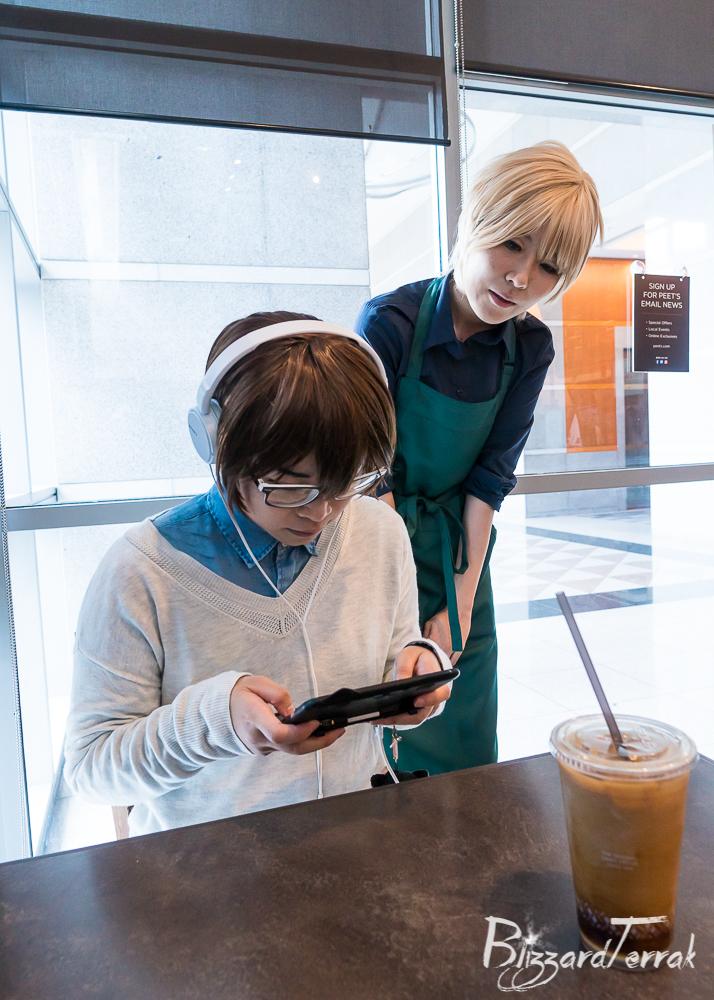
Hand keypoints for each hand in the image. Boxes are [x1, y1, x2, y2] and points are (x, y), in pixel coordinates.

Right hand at [229, 675, 344, 755]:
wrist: (217, 712)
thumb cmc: (237, 695)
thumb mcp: (255, 683)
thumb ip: (276, 694)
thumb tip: (292, 711)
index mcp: (253, 718)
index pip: (280, 733)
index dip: (301, 730)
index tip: (316, 720)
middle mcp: (258, 737)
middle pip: (292, 747)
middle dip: (319, 741)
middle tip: (338, 729)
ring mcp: (261, 746)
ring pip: (292, 751)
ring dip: (315, 743)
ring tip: (334, 730)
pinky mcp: (265, 749)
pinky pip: (287, 748)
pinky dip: (304, 742)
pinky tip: (317, 732)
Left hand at [377, 644, 450, 726]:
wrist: (422, 660)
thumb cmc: (417, 657)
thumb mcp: (408, 656)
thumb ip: (404, 668)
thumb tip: (399, 684)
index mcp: (436, 680)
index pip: (440, 694)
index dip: (429, 700)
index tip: (415, 702)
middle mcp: (435, 696)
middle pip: (423, 712)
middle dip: (403, 717)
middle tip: (383, 716)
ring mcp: (428, 705)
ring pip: (415, 718)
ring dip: (397, 720)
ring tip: (377, 719)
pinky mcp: (420, 709)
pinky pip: (410, 717)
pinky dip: (397, 718)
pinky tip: (382, 717)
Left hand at [423, 607, 470, 664]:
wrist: (458, 613)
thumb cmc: (443, 617)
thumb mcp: (429, 623)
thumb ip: (424, 635)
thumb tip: (420, 645)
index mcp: (434, 641)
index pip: (425, 654)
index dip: (423, 655)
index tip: (421, 656)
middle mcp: (443, 648)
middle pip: (435, 659)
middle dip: (431, 660)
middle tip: (428, 660)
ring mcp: (452, 650)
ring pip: (444, 662)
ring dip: (440, 662)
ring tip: (436, 661)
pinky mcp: (460, 649)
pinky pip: (453, 661)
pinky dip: (449, 663)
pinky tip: (445, 662)